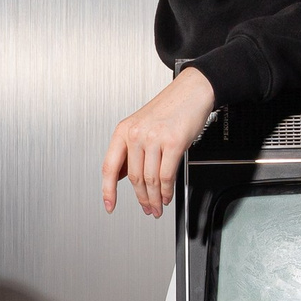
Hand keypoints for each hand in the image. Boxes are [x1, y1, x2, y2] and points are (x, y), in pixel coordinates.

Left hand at [100, 67, 216, 218]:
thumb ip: (130, 149)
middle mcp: (136, 134)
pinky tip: (167, 195)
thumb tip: (122, 175)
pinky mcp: (174, 143)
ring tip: (157, 206)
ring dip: (154, 198)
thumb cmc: (170, 107)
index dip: (108, 190)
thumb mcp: (141, 125)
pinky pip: (167, 176)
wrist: (192, 91)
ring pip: (150, 179)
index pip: (109, 166)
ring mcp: (154, 138)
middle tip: (146, 208)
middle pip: (133, 178)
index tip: (109, 204)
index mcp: (124, 130)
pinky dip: (167, 191)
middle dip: (141, 198)